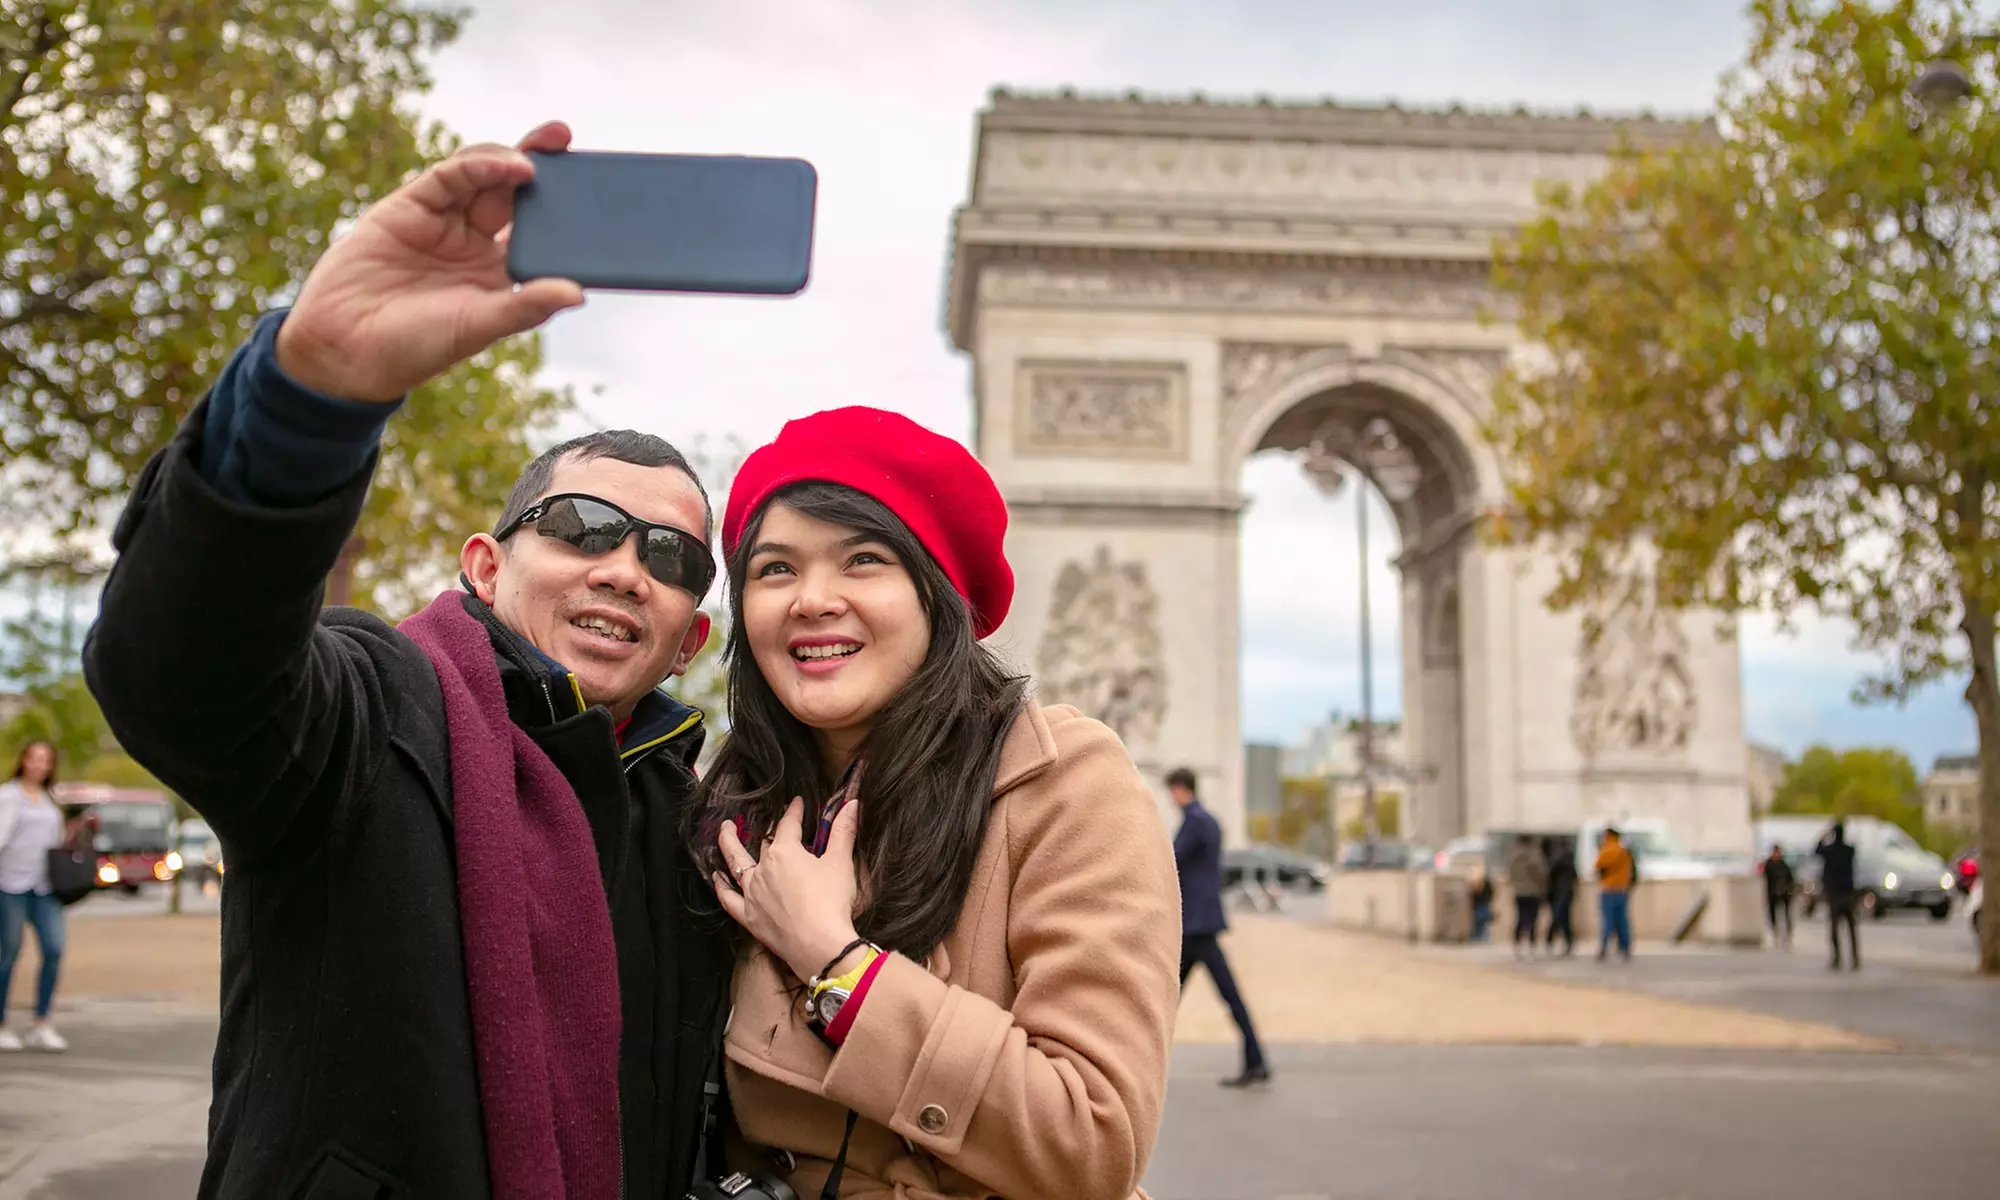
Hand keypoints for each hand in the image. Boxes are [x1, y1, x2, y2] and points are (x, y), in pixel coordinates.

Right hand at [275, 121, 585, 402]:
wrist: (343, 348)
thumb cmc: (416, 347)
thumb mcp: (480, 326)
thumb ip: (525, 305)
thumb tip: (579, 293)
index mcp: (500, 273)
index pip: (542, 231)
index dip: (566, 210)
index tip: (596, 191)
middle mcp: (475, 243)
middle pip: (516, 194)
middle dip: (544, 167)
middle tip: (568, 141)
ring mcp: (444, 221)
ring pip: (485, 176)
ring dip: (513, 159)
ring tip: (542, 157)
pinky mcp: (411, 206)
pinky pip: (450, 177)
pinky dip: (478, 166)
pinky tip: (506, 166)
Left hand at [714, 798, 862, 982]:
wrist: (820, 945)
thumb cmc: (831, 903)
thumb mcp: (841, 863)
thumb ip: (844, 831)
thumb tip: (852, 803)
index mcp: (784, 852)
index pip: (788, 825)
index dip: (794, 812)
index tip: (797, 803)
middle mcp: (763, 869)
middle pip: (758, 843)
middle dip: (755, 828)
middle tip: (742, 818)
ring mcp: (753, 894)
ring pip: (736, 865)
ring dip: (728, 847)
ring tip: (723, 833)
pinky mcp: (750, 917)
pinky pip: (729, 899)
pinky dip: (721, 887)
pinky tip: (717, 878)